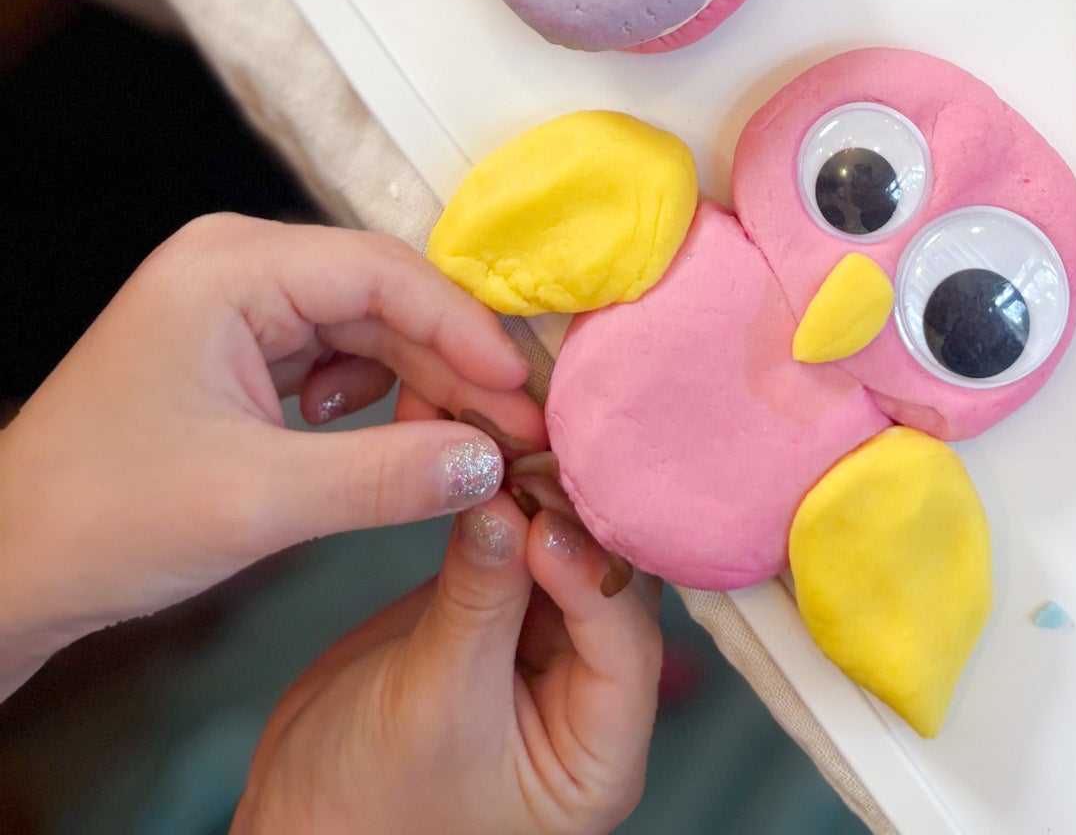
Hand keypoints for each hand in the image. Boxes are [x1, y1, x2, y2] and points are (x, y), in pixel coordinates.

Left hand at [0, 214, 542, 694]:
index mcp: (230, 266)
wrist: (6, 568)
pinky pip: (332, 353)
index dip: (464, 330)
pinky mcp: (234, 345)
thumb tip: (491, 462)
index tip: (522, 393)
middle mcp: (234, 262)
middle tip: (517, 432)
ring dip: (417, 384)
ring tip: (464, 446)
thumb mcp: (257, 501)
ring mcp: (233, 301)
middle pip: (380, 295)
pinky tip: (385, 444)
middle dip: (449, 365)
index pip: (382, 273)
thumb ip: (385, 475)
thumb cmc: (103, 520)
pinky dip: (373, 399)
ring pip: (364, 326)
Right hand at [234, 490, 662, 834]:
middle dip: (566, 515)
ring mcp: (544, 642)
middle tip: (526, 452)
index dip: (589, 576)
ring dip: (531, 490)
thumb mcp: (431, 707)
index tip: (544, 521)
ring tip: (500, 435)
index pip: (625, 645)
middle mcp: (588, 690)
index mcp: (601, 750)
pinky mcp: (499, 605)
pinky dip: (495, 495)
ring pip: (560, 545)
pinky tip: (475, 448)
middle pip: (603, 580)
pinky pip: (512, 539)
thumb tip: (505, 502)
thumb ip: (477, 602)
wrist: (295, 817)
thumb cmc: (367, 808)